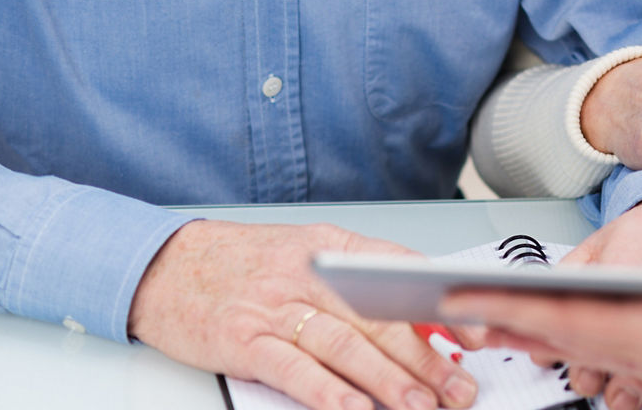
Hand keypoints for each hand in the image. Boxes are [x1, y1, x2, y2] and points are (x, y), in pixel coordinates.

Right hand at [128, 219, 477, 409]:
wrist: (163, 265)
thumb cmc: (242, 265)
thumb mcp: (305, 254)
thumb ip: (356, 280)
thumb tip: (417, 318)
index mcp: (330, 247)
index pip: (401, 272)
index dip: (442, 305)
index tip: (478, 333)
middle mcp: (307, 273)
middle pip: (379, 317)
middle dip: (426, 358)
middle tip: (458, 388)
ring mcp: (274, 306)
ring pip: (345, 345)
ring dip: (388, 381)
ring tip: (422, 406)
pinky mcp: (243, 340)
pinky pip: (294, 369)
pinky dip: (327, 392)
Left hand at [442, 218, 641, 409]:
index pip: (573, 321)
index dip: (516, 311)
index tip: (465, 305)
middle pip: (567, 342)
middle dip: (507, 328)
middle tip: (448, 316)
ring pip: (586, 352)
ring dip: (536, 336)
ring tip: (493, 324)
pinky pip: (613, 355)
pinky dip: (577, 344)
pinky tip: (568, 338)